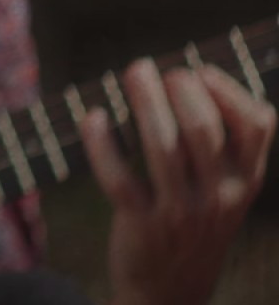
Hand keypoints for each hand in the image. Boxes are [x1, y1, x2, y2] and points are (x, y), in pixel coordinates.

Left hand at [83, 60, 275, 304]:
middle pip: (203, 130)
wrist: (171, 287)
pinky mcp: (143, 223)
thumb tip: (188, 75)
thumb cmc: (194, 217)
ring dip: (143, 102)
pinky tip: (94, 117)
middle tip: (152, 69)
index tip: (198, 69)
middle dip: (178, 89)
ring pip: (162, 148)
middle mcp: (219, 196)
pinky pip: (119, 178)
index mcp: (244, 179)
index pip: (258, 126)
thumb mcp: (223, 187)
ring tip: (132, 73)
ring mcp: (182, 212)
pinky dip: (102, 143)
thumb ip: (220, 144)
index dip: (229, 90)